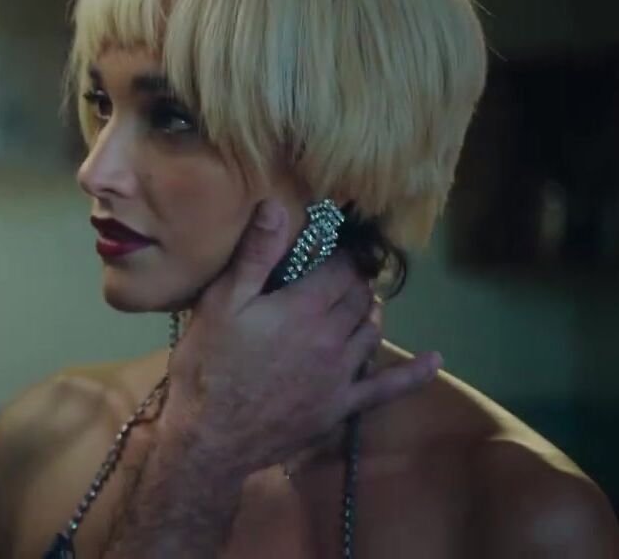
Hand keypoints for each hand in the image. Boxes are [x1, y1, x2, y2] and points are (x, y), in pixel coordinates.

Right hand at [160, 199, 440, 473]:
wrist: (211, 437)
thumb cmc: (208, 365)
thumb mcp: (221, 303)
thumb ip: (255, 256)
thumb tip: (276, 206)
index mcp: (304, 307)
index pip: (339, 268)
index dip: (338, 251)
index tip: (331, 241)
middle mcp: (333, 338)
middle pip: (360, 298)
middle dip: (354, 280)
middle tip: (339, 272)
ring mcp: (341, 374)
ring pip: (372, 332)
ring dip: (370, 312)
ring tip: (359, 301)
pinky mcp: (342, 406)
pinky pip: (388, 387)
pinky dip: (415, 374)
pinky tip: (435, 360)